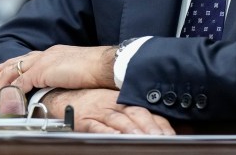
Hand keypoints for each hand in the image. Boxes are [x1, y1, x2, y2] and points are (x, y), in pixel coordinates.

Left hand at [0, 45, 117, 99]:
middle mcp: (47, 54)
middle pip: (17, 63)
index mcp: (56, 52)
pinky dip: (11, 92)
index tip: (3, 68)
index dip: (14, 63)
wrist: (104, 65)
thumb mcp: (76, 71)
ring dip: (2, 85)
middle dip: (2, 74)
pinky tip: (6, 100)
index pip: (29, 57)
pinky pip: (20, 84)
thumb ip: (64, 75)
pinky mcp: (42, 72)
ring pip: (14, 72)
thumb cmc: (98, 69)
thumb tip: (60, 84)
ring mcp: (44, 62)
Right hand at [46, 88, 175, 134]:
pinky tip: (115, 138)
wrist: (64, 96)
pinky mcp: (85, 120)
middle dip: (150, 127)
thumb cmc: (93, 103)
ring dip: (133, 130)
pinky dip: (107, 132)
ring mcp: (100, 112)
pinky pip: (97, 127)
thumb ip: (134, 115)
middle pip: (137, 115)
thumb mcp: (115, 104)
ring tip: (143, 140)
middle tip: (161, 138)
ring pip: (120, 121)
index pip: (147, 111)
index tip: (171, 134)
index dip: (160, 123)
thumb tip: (157, 129)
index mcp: (124, 100)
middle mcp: (114, 104)